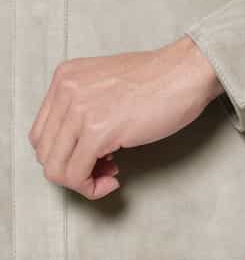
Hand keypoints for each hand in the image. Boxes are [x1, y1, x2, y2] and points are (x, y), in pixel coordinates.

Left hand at [28, 35, 223, 199]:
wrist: (186, 72)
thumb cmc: (160, 78)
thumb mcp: (108, 84)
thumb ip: (86, 107)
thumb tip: (80, 146)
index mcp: (66, 77)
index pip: (43, 131)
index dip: (65, 152)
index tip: (91, 156)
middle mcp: (66, 91)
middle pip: (45, 151)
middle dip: (71, 169)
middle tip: (101, 169)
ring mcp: (79, 110)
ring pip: (55, 168)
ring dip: (81, 181)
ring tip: (108, 175)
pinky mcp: (97, 131)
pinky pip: (76, 175)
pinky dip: (92, 187)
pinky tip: (114, 178)